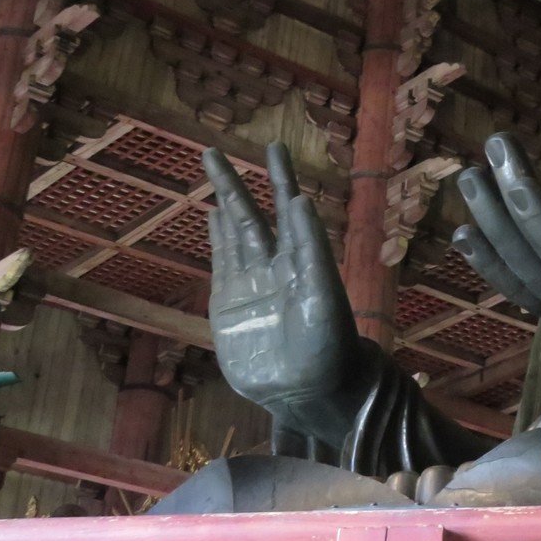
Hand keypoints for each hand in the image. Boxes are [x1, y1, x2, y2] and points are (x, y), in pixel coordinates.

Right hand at [204, 143, 364, 446]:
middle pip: (252, 215)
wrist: (309, 392)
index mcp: (303, 258)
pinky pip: (221, 265)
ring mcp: (249, 284)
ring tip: (215, 173)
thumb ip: (312, 250)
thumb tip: (301, 201)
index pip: (289, 207)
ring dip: (224, 203)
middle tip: (215, 149)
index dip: (281, 178)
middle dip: (236, 182)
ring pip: (234, 234)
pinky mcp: (228, 308)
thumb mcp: (324, 295)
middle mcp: (275, 265)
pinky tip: (213, 217)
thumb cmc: (328, 345)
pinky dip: (216, 239)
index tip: (274, 148)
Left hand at [453, 133, 540, 335]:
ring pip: (525, 283)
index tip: (504, 152)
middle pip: (535, 265)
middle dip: (500, 211)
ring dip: (490, 236)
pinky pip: (530, 291)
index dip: (529, 203)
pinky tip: (469, 235)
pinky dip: (496, 264)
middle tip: (478, 158)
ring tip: (466, 185)